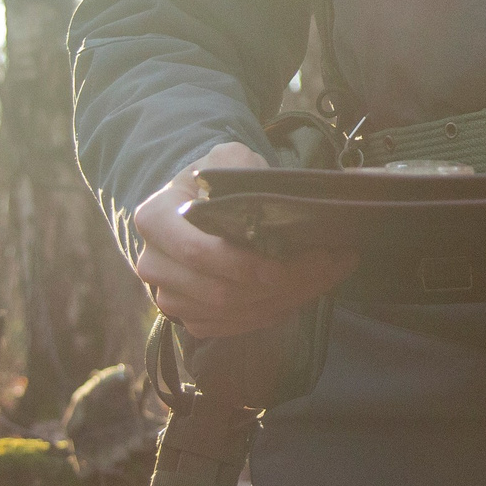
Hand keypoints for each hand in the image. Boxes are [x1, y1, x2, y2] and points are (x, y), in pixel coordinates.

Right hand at [131, 142, 356, 337]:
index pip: (198, 252)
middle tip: (332, 262)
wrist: (196, 208)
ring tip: (329, 273)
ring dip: (288, 299)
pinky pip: (235, 327)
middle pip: (223, 291)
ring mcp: (169, 297)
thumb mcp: (226, 158)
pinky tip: (303, 291)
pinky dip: (273, 312)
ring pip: (234, 313)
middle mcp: (154, 264)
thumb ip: (243, 169)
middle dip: (285, 282)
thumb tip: (277, 197)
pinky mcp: (190, 319)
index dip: (245, 264)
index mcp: (155, 219)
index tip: (292, 261)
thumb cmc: (215, 183)